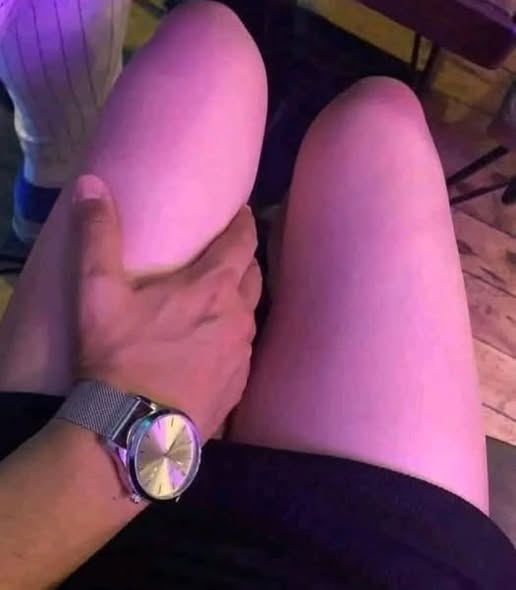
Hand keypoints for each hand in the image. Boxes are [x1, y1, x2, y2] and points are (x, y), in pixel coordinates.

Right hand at [72, 175, 260, 440]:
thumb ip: (98, 236)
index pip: (243, 241)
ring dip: (240, 300)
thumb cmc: (119, 356)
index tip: (244, 212)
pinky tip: (216, 346)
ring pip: (251, 314)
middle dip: (244, 261)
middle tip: (229, 255)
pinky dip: (234, 338)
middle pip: (253, 276)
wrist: (135, 431)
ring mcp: (242, 354)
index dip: (245, 222)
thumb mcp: (98, 292)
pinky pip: (244, 351)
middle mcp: (238, 316)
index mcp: (213, 287)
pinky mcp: (239, 387)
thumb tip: (92, 185)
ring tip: (221, 299)